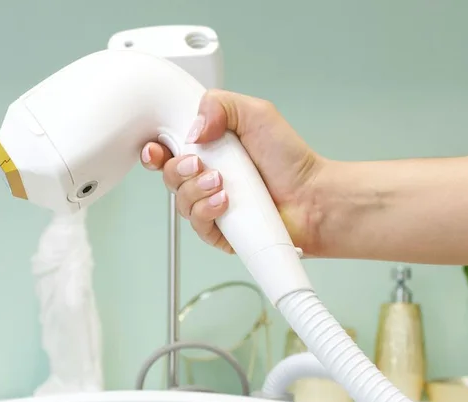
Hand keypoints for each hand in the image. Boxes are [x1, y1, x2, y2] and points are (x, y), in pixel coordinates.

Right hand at [140, 89, 326, 254]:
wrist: (312, 197)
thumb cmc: (290, 160)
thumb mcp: (256, 113)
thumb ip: (219, 104)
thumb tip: (193, 127)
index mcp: (210, 148)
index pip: (168, 149)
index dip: (156, 150)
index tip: (157, 148)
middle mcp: (206, 177)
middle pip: (169, 176)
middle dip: (177, 169)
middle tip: (197, 163)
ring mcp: (212, 205)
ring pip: (180, 201)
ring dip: (196, 190)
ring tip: (222, 182)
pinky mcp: (219, 231)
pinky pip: (197, 224)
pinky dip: (206, 211)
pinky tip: (224, 201)